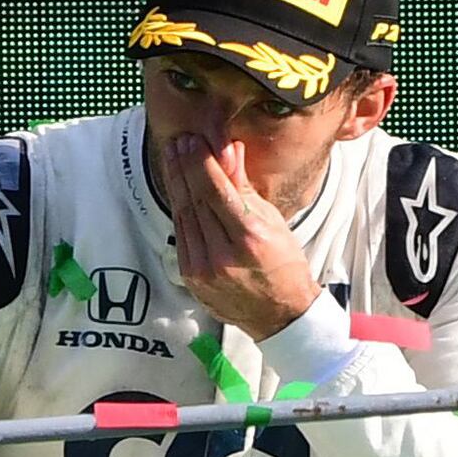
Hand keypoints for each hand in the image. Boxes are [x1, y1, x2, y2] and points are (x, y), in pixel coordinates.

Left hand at [158, 134, 320, 340]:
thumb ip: (245, 186)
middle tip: (179, 142)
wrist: (279, 314)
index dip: (201, 163)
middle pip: (195, 201)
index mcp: (249, 239)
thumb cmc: (283, 265)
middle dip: (184, 167)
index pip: (216, 191)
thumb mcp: (272, 220)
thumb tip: (229, 151)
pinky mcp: (191, 276)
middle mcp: (222, 255)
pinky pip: (181, 233)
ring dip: (176, 183)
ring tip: (173, 157)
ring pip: (183, 215)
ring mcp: (203, 269)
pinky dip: (179, 207)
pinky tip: (177, 188)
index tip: (194, 141)